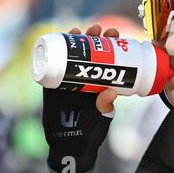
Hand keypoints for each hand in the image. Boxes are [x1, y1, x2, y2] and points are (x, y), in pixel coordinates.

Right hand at [42, 24, 118, 172]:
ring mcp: (72, 77)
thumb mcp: (102, 115)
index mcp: (102, 81)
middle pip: (94, 51)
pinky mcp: (57, 81)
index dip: (112, 45)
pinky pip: (57, 62)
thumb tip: (111, 91)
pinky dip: (60, 49)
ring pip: (76, 53)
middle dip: (98, 37)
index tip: (117, 35)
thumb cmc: (91, 129)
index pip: (109, 59)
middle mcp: (88, 76)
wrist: (69, 142)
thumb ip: (106, 104)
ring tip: (85, 30)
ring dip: (80, 38)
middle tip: (105, 30)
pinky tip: (65, 35)